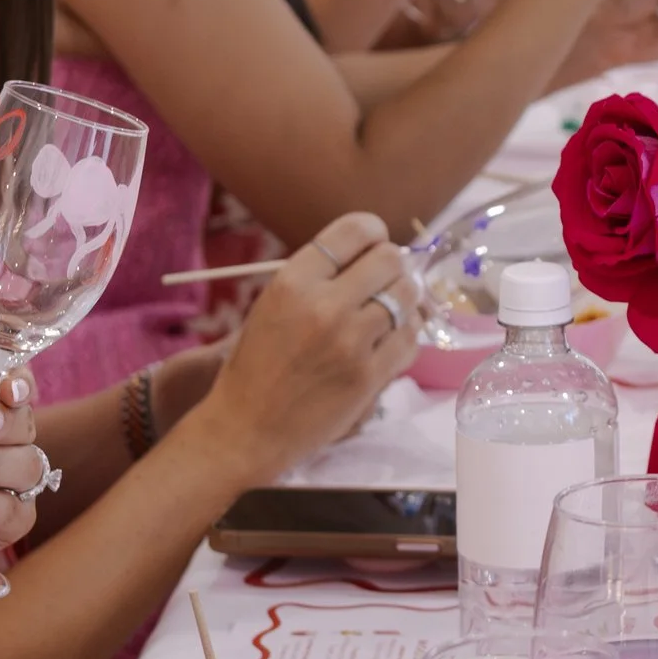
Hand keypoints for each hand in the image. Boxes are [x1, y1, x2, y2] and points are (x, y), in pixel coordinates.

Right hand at [194, 213, 419, 486]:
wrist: (246, 429)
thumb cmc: (256, 365)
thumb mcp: (273, 305)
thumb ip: (319, 276)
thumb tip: (375, 253)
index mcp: (293, 281)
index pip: (356, 229)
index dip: (374, 233)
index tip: (374, 247)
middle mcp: (324, 305)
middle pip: (392, 259)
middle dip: (394, 267)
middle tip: (384, 283)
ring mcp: (350, 341)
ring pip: (408, 297)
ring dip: (404, 302)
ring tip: (387, 314)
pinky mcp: (369, 376)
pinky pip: (411, 338)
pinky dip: (406, 336)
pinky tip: (387, 342)